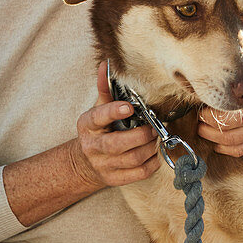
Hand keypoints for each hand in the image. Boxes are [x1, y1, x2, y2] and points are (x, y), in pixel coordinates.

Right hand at [68, 61, 160, 188]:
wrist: (87, 162)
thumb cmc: (99, 130)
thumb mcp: (98, 109)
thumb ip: (105, 88)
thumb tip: (106, 63)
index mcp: (87, 125)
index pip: (98, 117)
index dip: (114, 111)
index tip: (129, 107)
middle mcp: (92, 146)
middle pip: (118, 144)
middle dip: (141, 135)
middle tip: (153, 127)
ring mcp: (103, 165)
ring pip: (133, 159)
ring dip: (150, 147)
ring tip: (156, 138)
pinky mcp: (115, 179)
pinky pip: (140, 173)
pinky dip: (152, 162)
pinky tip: (154, 152)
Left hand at [197, 42, 242, 156]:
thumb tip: (229, 50)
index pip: (232, 111)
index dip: (212, 108)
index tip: (204, 97)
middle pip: (226, 130)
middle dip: (206, 123)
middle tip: (198, 112)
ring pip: (230, 144)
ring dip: (211, 136)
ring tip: (202, 125)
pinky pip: (241, 150)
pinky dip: (224, 147)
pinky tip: (215, 139)